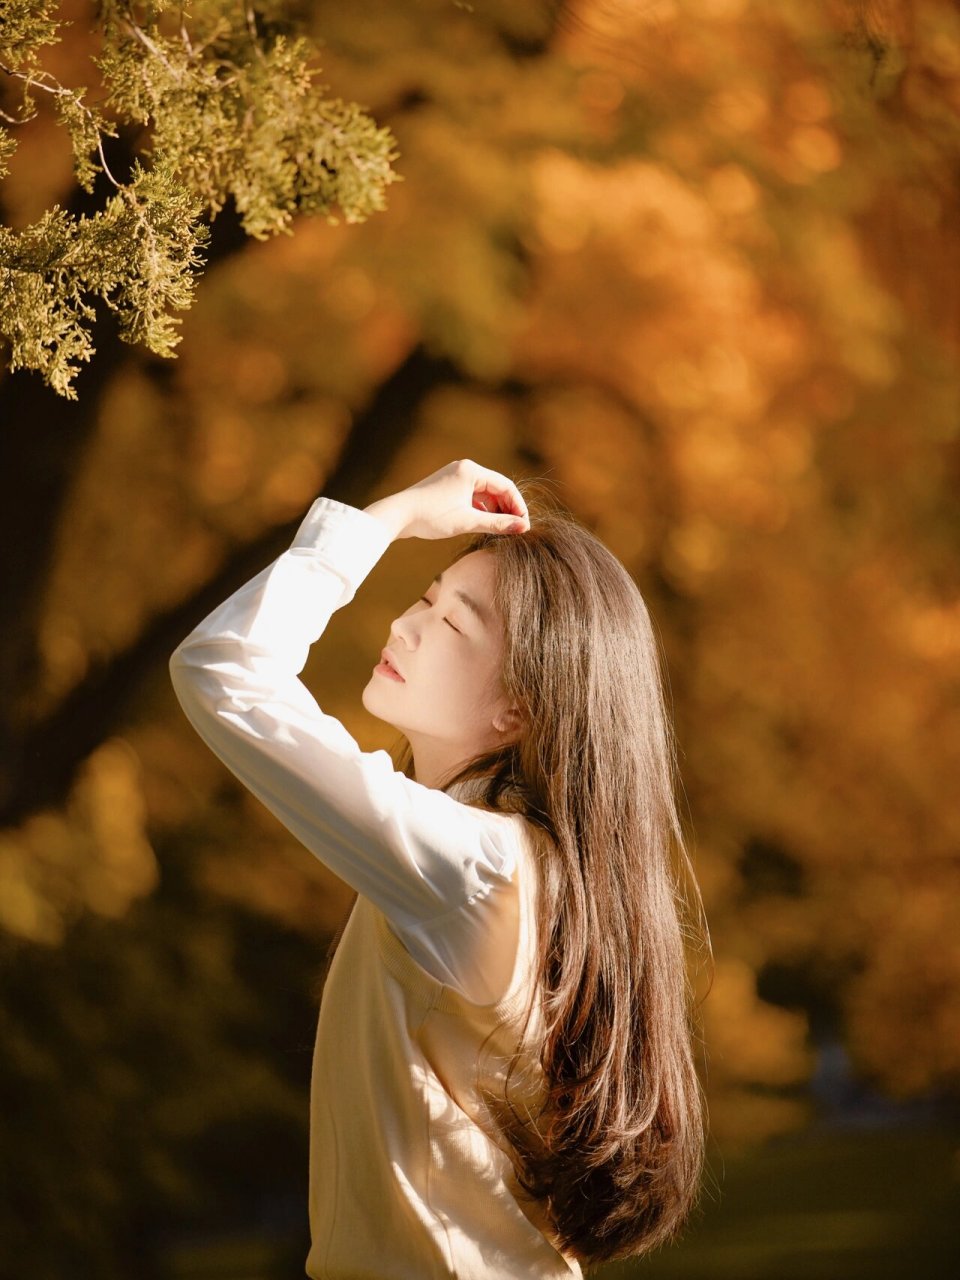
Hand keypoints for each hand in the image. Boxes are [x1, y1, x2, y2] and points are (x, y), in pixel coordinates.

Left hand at [364, 459, 529, 540]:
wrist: (397, 515)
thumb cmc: (431, 516)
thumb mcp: (467, 521)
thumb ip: (497, 524)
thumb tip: (522, 528)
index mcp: (471, 470)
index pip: (505, 486)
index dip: (518, 506)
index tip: (524, 525)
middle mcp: (464, 468)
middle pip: (496, 488)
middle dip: (507, 508)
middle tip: (515, 529)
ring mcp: (455, 476)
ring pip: (484, 493)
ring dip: (494, 510)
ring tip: (500, 529)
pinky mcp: (447, 486)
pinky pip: (471, 496)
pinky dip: (480, 509)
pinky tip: (483, 524)